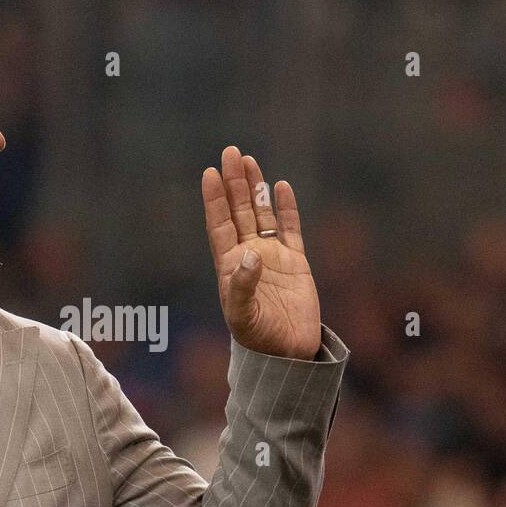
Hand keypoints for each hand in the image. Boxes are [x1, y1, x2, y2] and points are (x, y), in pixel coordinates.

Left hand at [202, 146, 321, 359]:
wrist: (288, 354)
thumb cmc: (259, 338)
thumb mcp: (243, 316)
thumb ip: (243, 286)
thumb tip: (250, 254)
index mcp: (230, 266)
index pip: (219, 225)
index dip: (214, 200)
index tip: (210, 174)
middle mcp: (249, 256)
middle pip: (239, 212)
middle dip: (234, 184)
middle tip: (231, 153)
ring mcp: (272, 257)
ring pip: (261, 215)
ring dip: (256, 189)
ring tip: (249, 161)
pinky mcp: (296, 263)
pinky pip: (290, 229)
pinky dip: (286, 209)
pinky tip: (281, 187)